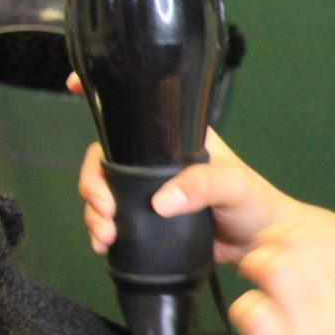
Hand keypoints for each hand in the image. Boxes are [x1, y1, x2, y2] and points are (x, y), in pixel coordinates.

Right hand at [74, 79, 300, 263]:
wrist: (262, 248)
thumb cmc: (257, 207)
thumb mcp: (235, 187)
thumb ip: (204, 186)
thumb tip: (161, 200)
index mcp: (179, 138)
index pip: (137, 111)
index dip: (103, 97)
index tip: (72, 86)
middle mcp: (159, 160)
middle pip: (107, 158)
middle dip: (93, 183)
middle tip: (103, 209)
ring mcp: (151, 190)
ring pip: (106, 191)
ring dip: (94, 211)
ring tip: (105, 234)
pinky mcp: (148, 220)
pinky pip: (115, 219)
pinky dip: (102, 230)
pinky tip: (104, 243)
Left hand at [230, 222, 334, 334]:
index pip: (328, 241)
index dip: (297, 238)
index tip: (284, 249)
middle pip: (297, 245)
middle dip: (271, 246)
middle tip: (259, 261)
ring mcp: (311, 327)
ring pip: (272, 265)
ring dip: (254, 269)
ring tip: (249, 283)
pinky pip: (249, 307)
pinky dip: (242, 309)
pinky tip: (248, 323)